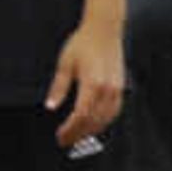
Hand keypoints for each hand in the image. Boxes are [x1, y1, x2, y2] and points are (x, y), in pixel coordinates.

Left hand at [46, 23, 123, 148]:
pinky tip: (94, 124)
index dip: (70, 130)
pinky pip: (114, 112)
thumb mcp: (65, 64)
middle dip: (78, 134)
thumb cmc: (83, 43)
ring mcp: (116, 89)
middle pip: (92, 122)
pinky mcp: (121, 87)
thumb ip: (58, 87)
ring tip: (77, 135)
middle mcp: (106, 89)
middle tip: (65, 140)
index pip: (80, 116)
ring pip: (105, 120)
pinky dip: (103, 122)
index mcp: (92, 83)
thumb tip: (50, 106)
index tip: (60, 136)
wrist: (104, 30)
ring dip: (91, 131)